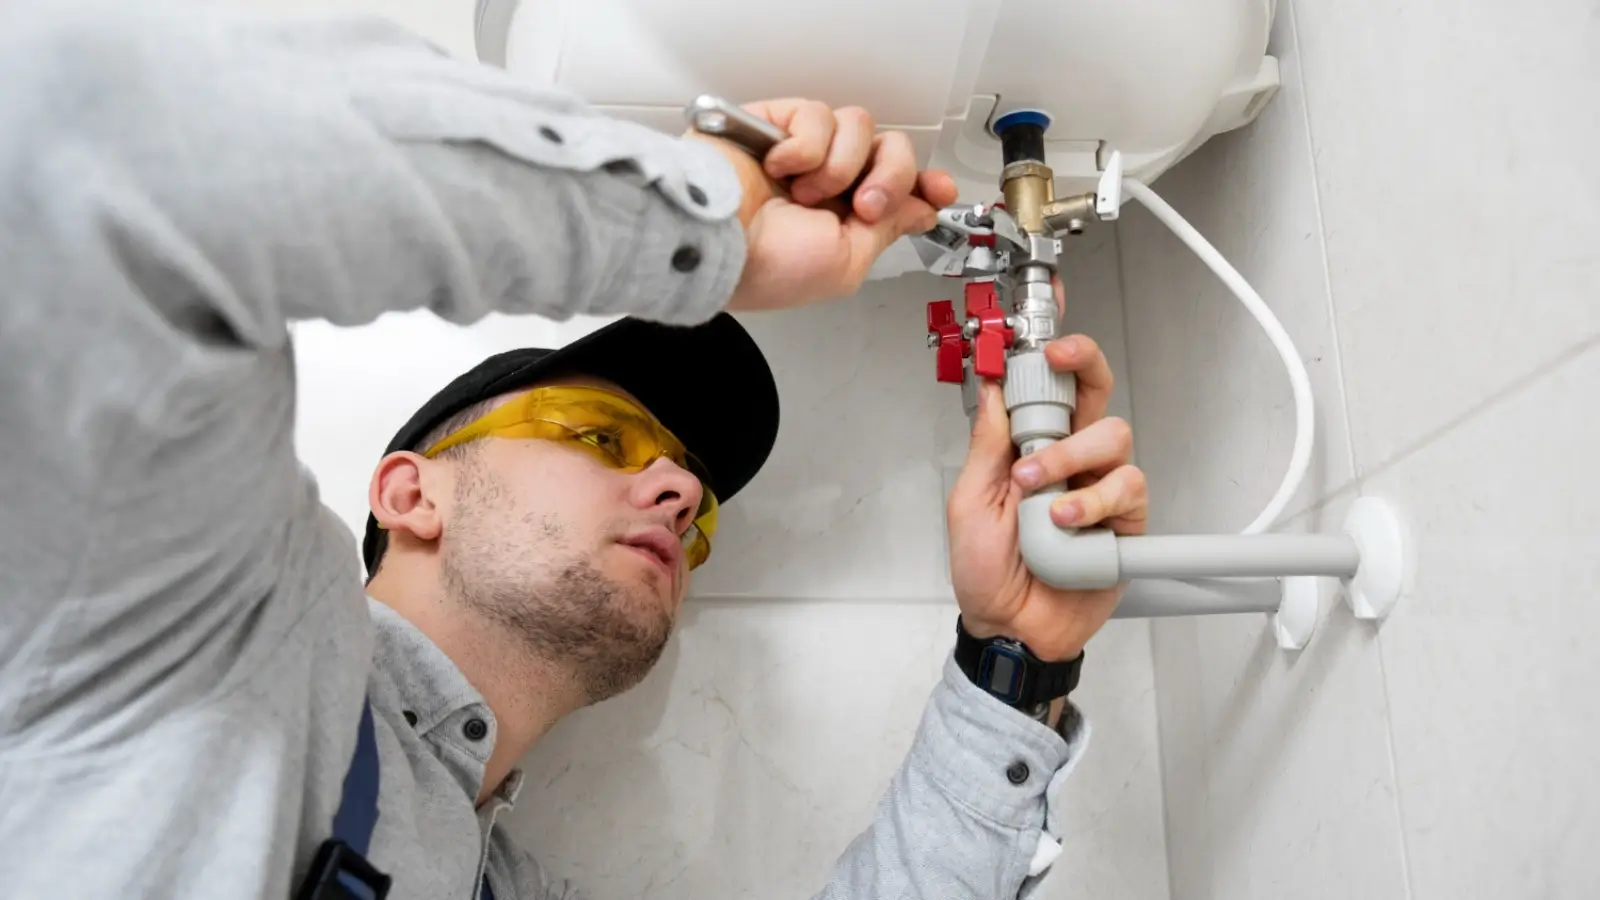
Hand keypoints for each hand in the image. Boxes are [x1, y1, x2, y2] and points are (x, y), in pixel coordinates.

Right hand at [696, 99, 959, 310]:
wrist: (717, 242)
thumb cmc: (768, 266)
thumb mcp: (847, 262)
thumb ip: (888, 229)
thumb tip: (921, 209)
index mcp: (846, 218)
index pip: (898, 186)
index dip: (924, 183)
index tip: (940, 190)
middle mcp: (828, 181)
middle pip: (890, 149)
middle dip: (889, 177)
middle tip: (863, 204)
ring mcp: (802, 150)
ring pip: (858, 127)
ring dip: (840, 166)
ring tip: (806, 193)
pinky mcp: (775, 123)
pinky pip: (817, 115)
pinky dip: (805, 147)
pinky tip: (779, 169)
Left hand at [945, 298, 1148, 661]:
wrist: (1009, 627)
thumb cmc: (986, 571)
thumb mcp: (969, 501)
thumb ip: (986, 445)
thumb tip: (991, 389)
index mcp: (1030, 447)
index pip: (1050, 388)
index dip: (1056, 355)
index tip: (1042, 339)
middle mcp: (1071, 459)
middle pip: (1097, 392)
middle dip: (1084, 367)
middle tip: (1058, 365)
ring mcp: (1100, 487)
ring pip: (1114, 436)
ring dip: (1071, 458)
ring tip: (1040, 496)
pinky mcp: (1125, 522)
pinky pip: (1127, 489)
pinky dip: (1094, 502)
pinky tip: (1067, 523)